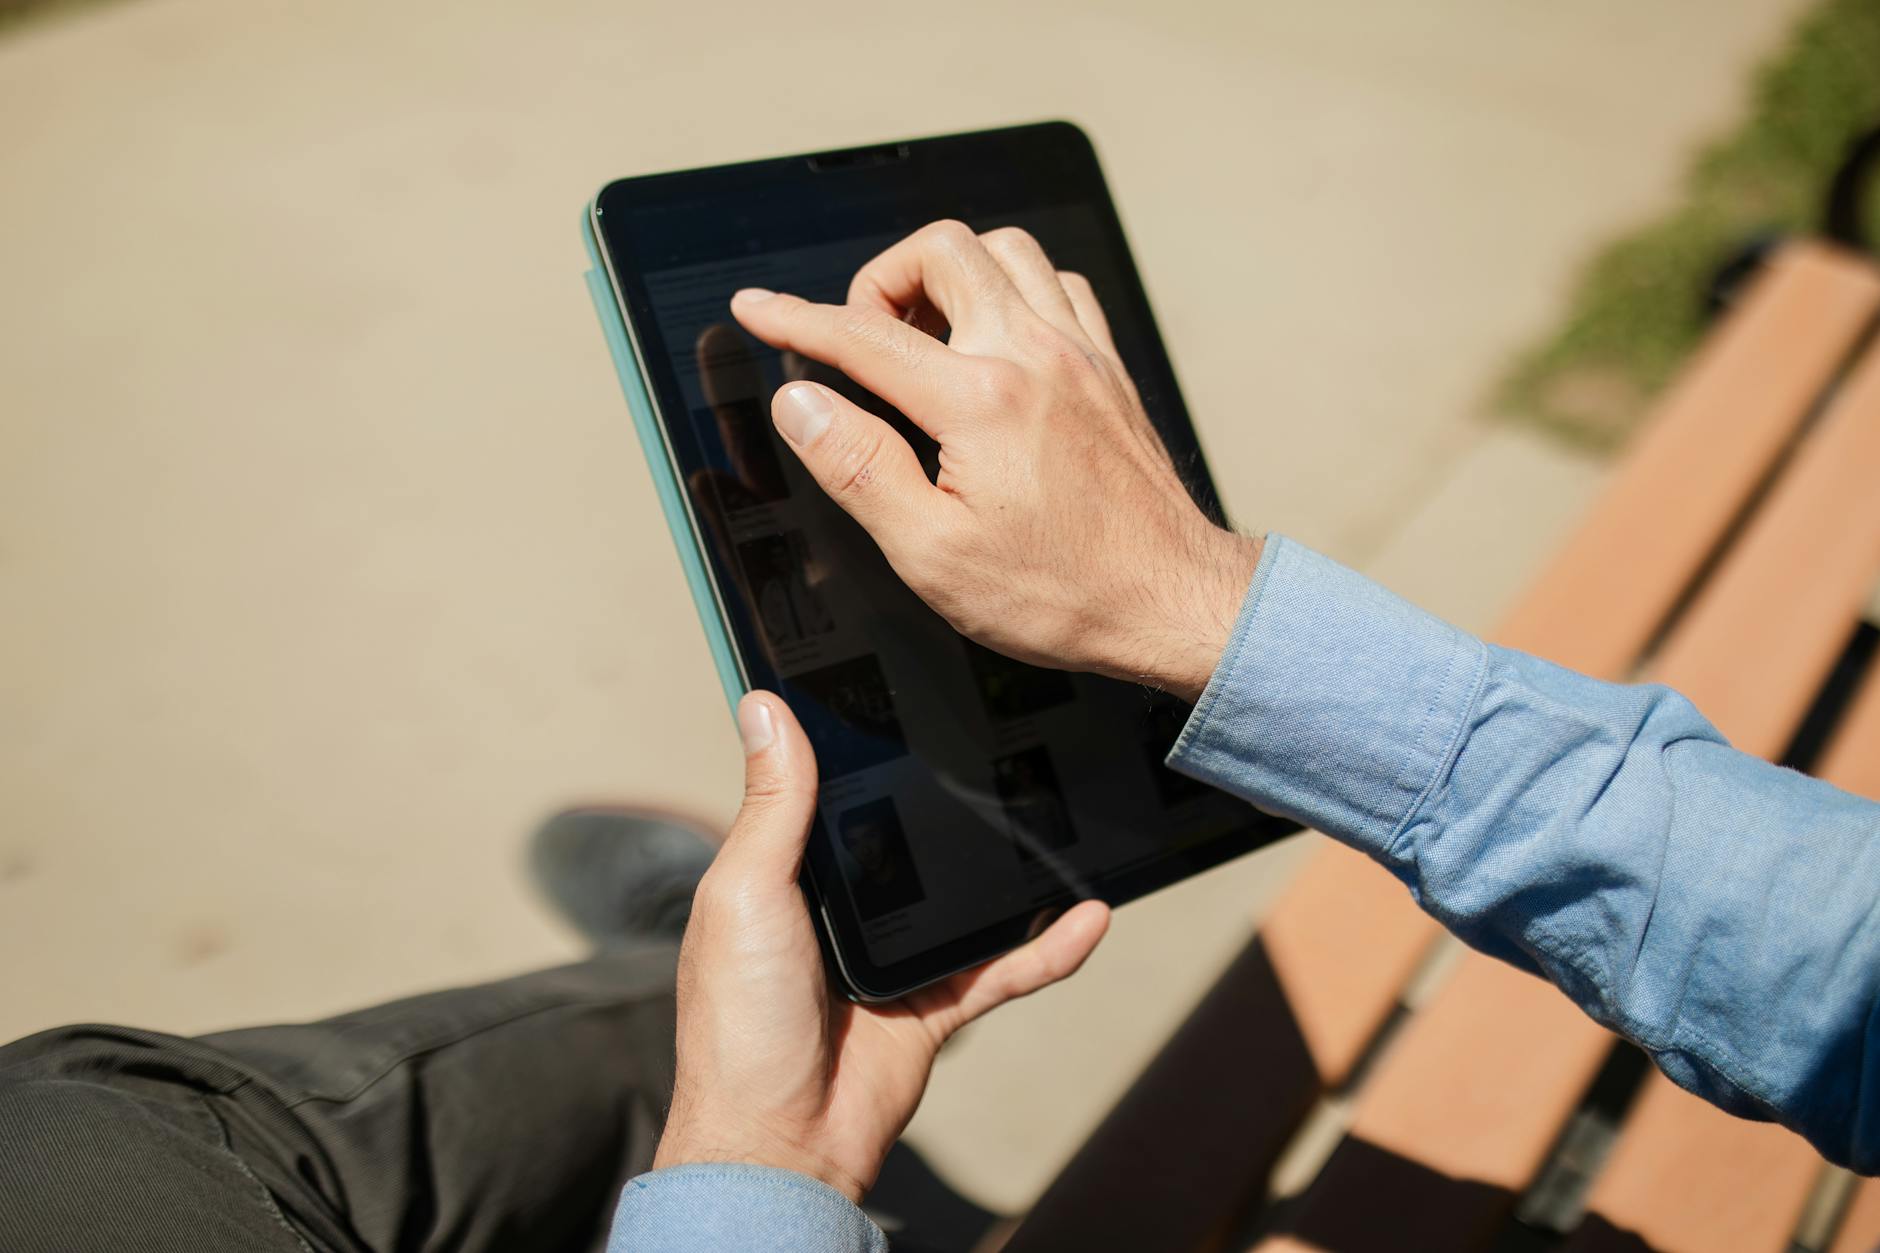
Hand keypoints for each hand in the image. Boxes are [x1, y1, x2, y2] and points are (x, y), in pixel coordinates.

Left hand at [655, 691, 1109, 1201]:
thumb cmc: (737, 1023)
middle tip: (1001, 730)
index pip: (829, 787)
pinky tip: (1090, 914)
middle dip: (950, 793)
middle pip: (910, 833)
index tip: (898, 681)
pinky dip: (1050, 945)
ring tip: (1062, 811)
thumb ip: (770, 806)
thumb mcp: (745, 893)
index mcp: (787, 870)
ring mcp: (896, 953)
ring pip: (969, 895)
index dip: (857, 741)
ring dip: (1014, 865)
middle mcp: (843, 905)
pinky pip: (1004, 966)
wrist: (780, 1143)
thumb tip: (764, 706)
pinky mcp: (937, 1003)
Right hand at [729, 221, 1260, 701]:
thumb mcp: (932, 554)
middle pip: (941, 252)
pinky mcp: (1109, 370)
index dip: (794, 318)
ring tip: (924, 334)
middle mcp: (1033, 357)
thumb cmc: (1062, 593)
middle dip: (881, 280)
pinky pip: (1059, 284)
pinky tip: (996, 337)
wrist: (1172, 603)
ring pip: (1006, 250)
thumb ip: (859, 468)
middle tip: (863, 340)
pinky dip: (1014, 289)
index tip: (757, 310)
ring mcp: (1079, 355)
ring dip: (950, 273)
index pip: (861, 336)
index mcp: (979, 402)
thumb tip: (804, 404)